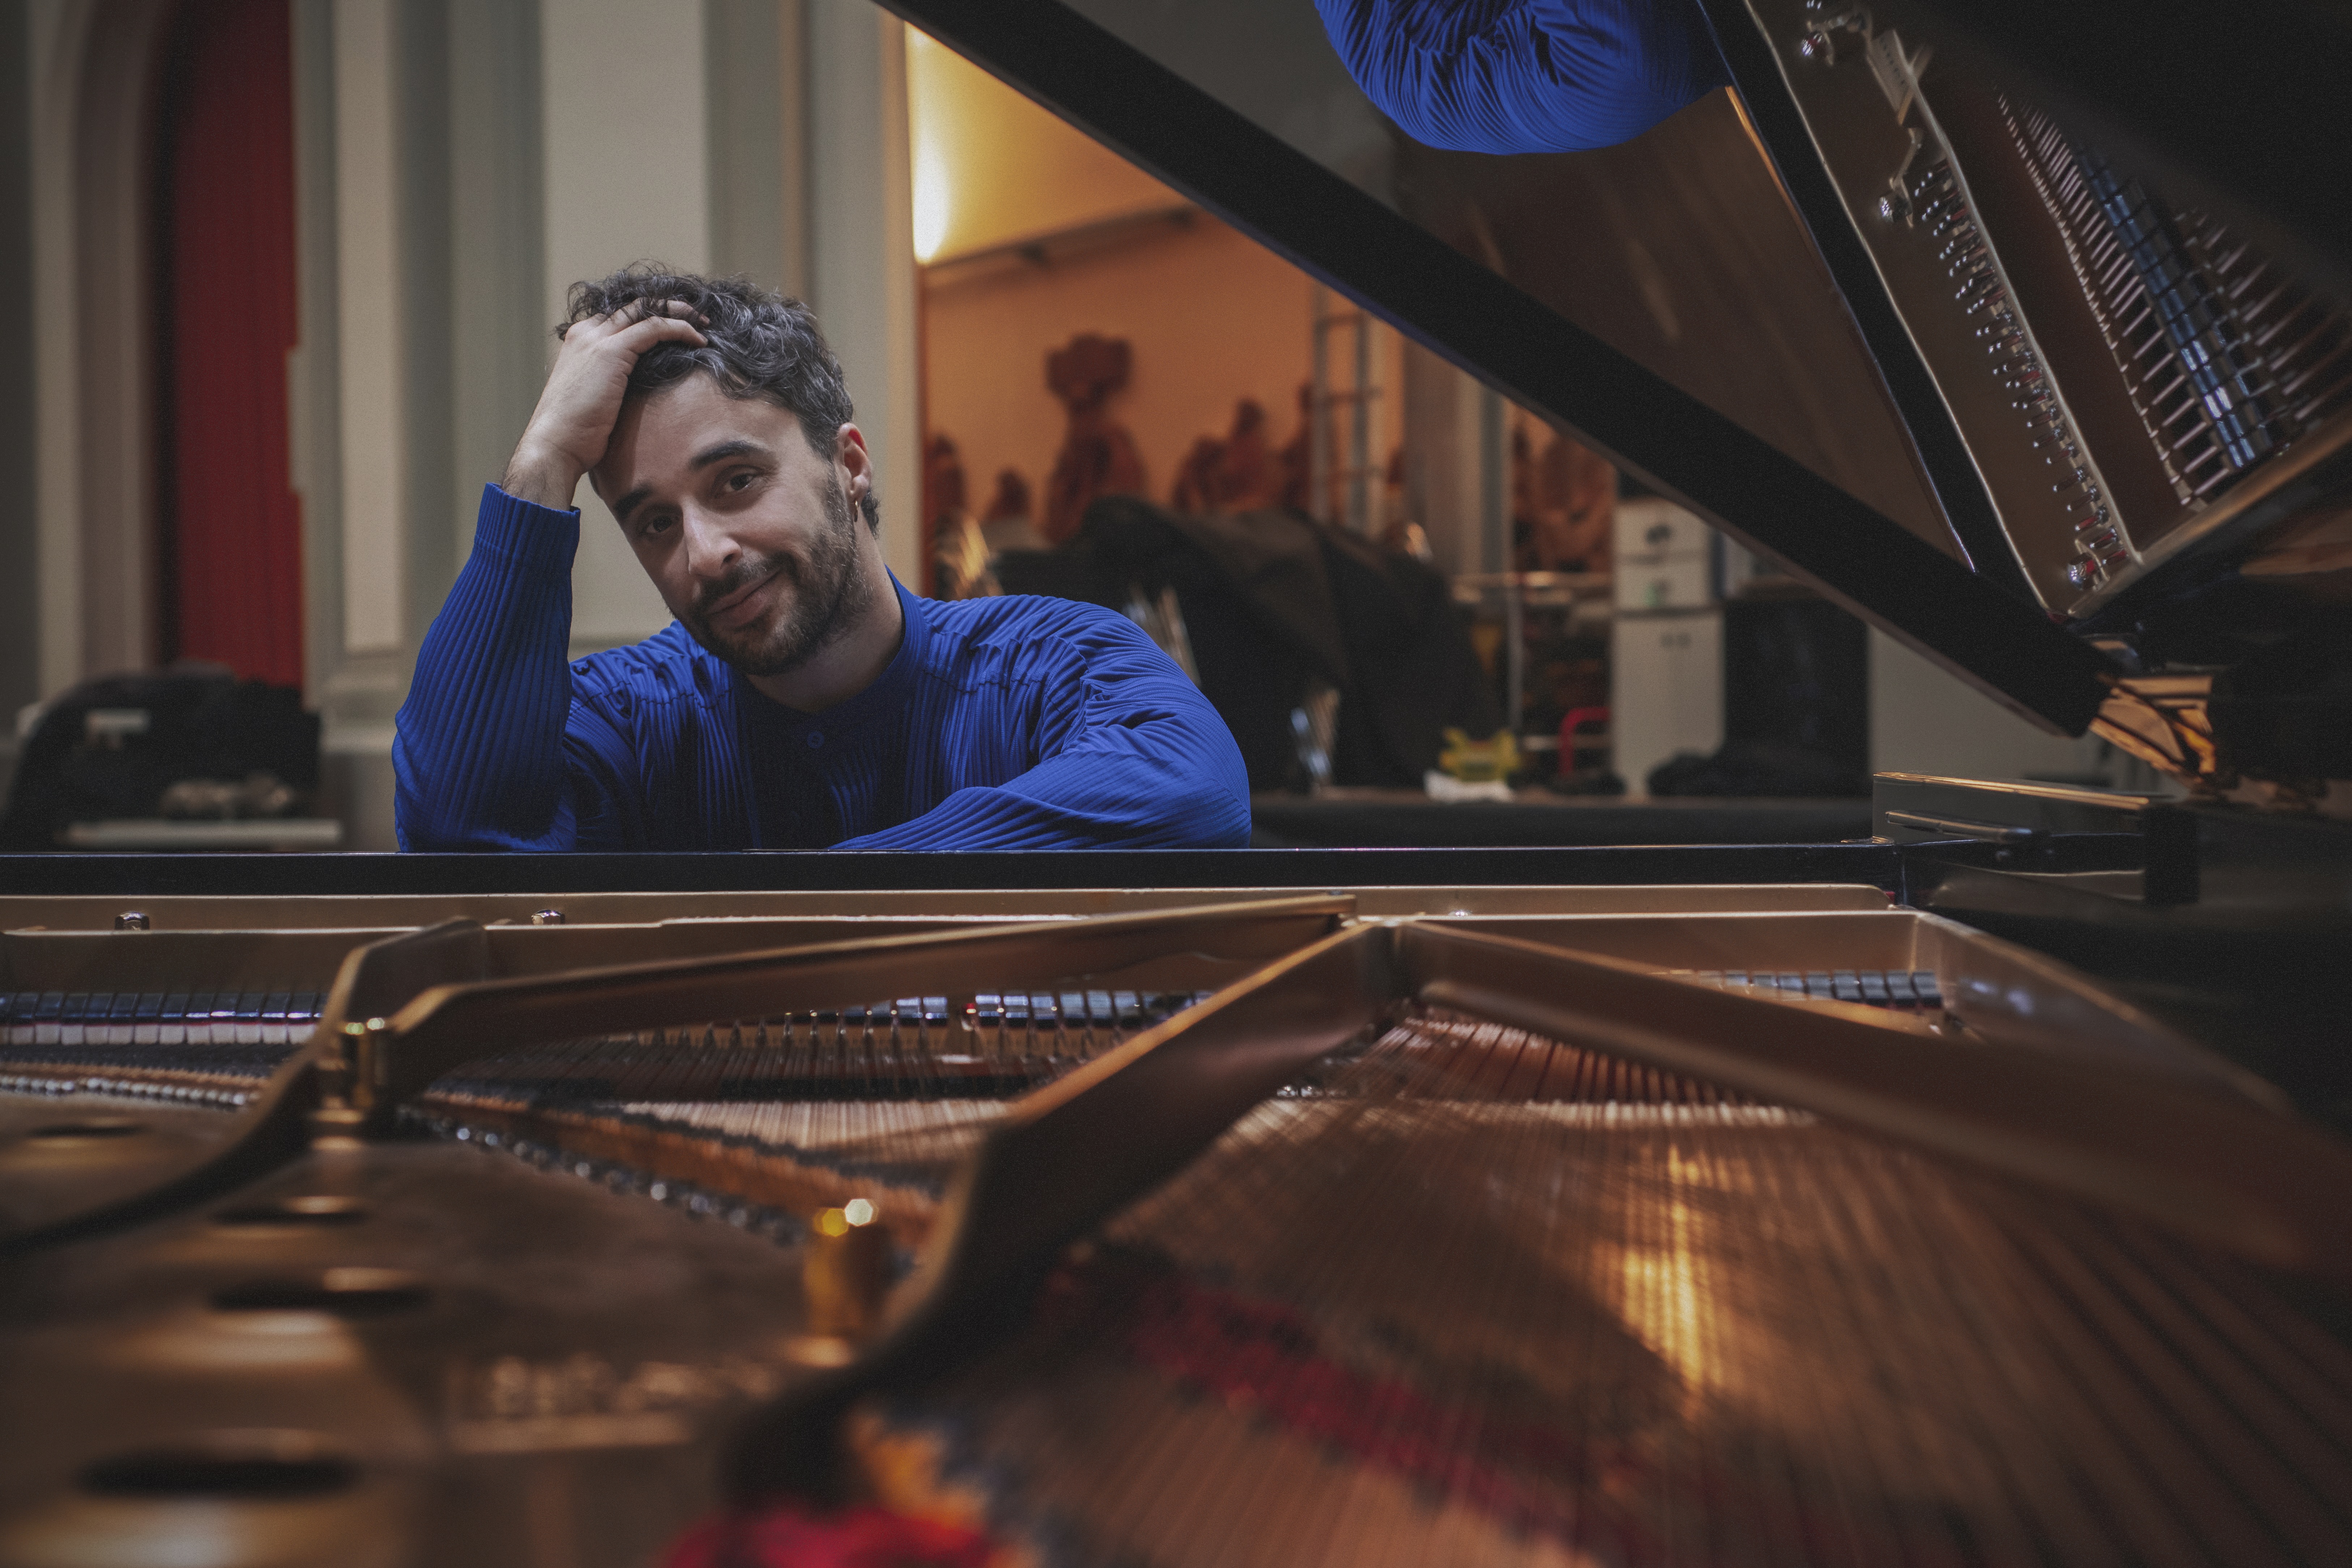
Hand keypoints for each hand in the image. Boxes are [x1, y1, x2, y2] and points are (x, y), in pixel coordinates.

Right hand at [501, 301, 706, 508]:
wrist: (556, 445)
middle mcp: (586, 333)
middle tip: (697, 316)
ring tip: (704, 322)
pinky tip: (699, 340)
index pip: (619, 316)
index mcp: (579, 341)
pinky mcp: (612, 351)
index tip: (676, 325)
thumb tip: (637, 389)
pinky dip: (680, 329)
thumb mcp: (592, 397)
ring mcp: (597, 339)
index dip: (650, 316)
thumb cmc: (574, 432)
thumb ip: (610, 382)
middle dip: (667, 307)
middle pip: (633, 306)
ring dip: (678, 313)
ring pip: (645, 309)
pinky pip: (654, 328)